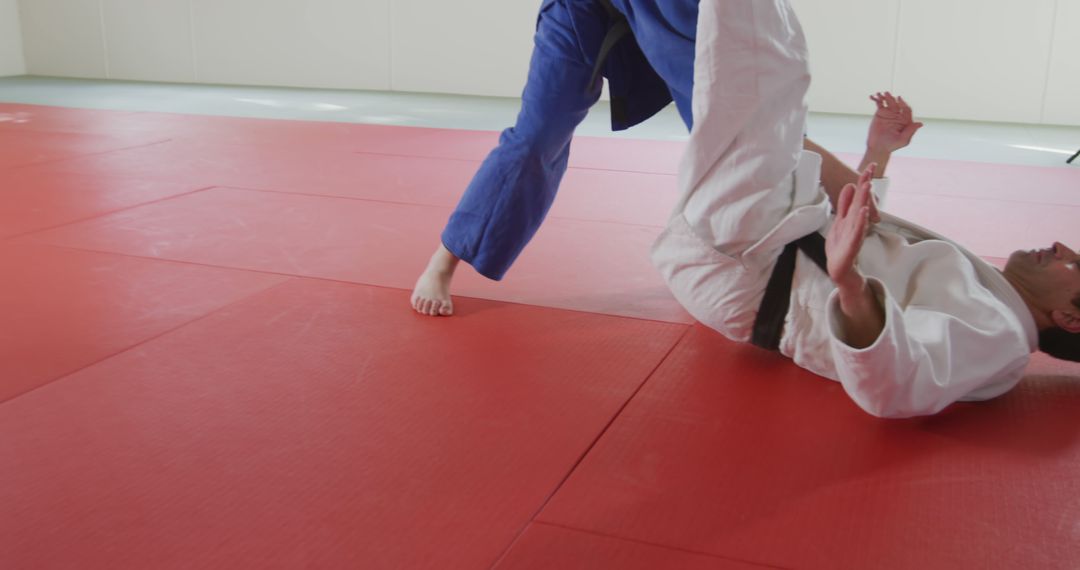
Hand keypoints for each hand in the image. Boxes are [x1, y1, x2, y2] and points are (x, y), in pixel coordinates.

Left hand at [827, 177, 873, 292]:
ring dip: (864, 199)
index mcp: (852, 216)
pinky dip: (861, 222)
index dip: (864, 180)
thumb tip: (850, 185)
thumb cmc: (841, 245)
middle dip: (865, 186)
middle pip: (861, 201)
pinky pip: (857, 232)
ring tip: (867, 185)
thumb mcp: (840, 221)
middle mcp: (856, 223)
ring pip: (860, 213)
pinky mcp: (852, 246)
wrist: (840, 269)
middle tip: (870, 170)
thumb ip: (844, 204)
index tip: (870, 165)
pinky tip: (863, 212)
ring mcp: (855, 233)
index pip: (859, 196)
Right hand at [866, 92, 922, 153]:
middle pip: (896, 104)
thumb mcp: (903, 140)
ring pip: (888, 102)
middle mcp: (898, 115)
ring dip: (885, 97)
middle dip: (892, 98)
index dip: (903, 103)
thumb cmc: (892, 145)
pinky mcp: (880, 113)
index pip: (906, 109)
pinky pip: (879, 104)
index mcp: (905, 120)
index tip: (899, 99)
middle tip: (887, 94)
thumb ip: (911, 131)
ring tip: (880, 94)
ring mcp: (889, 113)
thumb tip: (920, 123)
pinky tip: (873, 96)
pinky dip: (877, 99)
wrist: (878, 147)